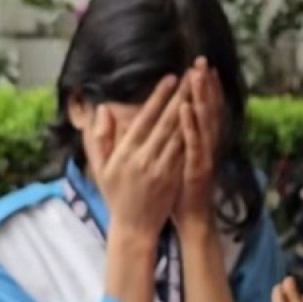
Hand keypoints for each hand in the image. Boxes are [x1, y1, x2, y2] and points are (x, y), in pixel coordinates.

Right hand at [89, 73, 187, 240]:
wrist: (133, 226)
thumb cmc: (115, 194)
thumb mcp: (101, 167)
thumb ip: (100, 138)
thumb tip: (102, 110)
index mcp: (125, 154)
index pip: (144, 119)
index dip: (158, 98)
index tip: (171, 79)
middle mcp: (143, 159)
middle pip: (166, 122)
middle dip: (181, 96)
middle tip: (194, 75)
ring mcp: (161, 169)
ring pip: (179, 134)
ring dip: (191, 111)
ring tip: (201, 91)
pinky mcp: (174, 178)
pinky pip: (185, 151)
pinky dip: (194, 134)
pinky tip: (202, 119)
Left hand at [172, 57, 222, 232]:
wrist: (190, 218)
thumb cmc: (178, 190)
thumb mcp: (172, 161)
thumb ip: (171, 139)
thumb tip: (159, 118)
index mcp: (195, 142)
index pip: (197, 110)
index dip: (198, 89)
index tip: (195, 67)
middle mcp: (202, 145)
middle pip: (204, 110)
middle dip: (202, 86)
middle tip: (200, 62)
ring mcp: (202, 155)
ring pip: (203, 122)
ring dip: (199, 98)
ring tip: (195, 76)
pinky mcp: (197, 168)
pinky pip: (194, 144)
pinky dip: (190, 125)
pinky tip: (185, 109)